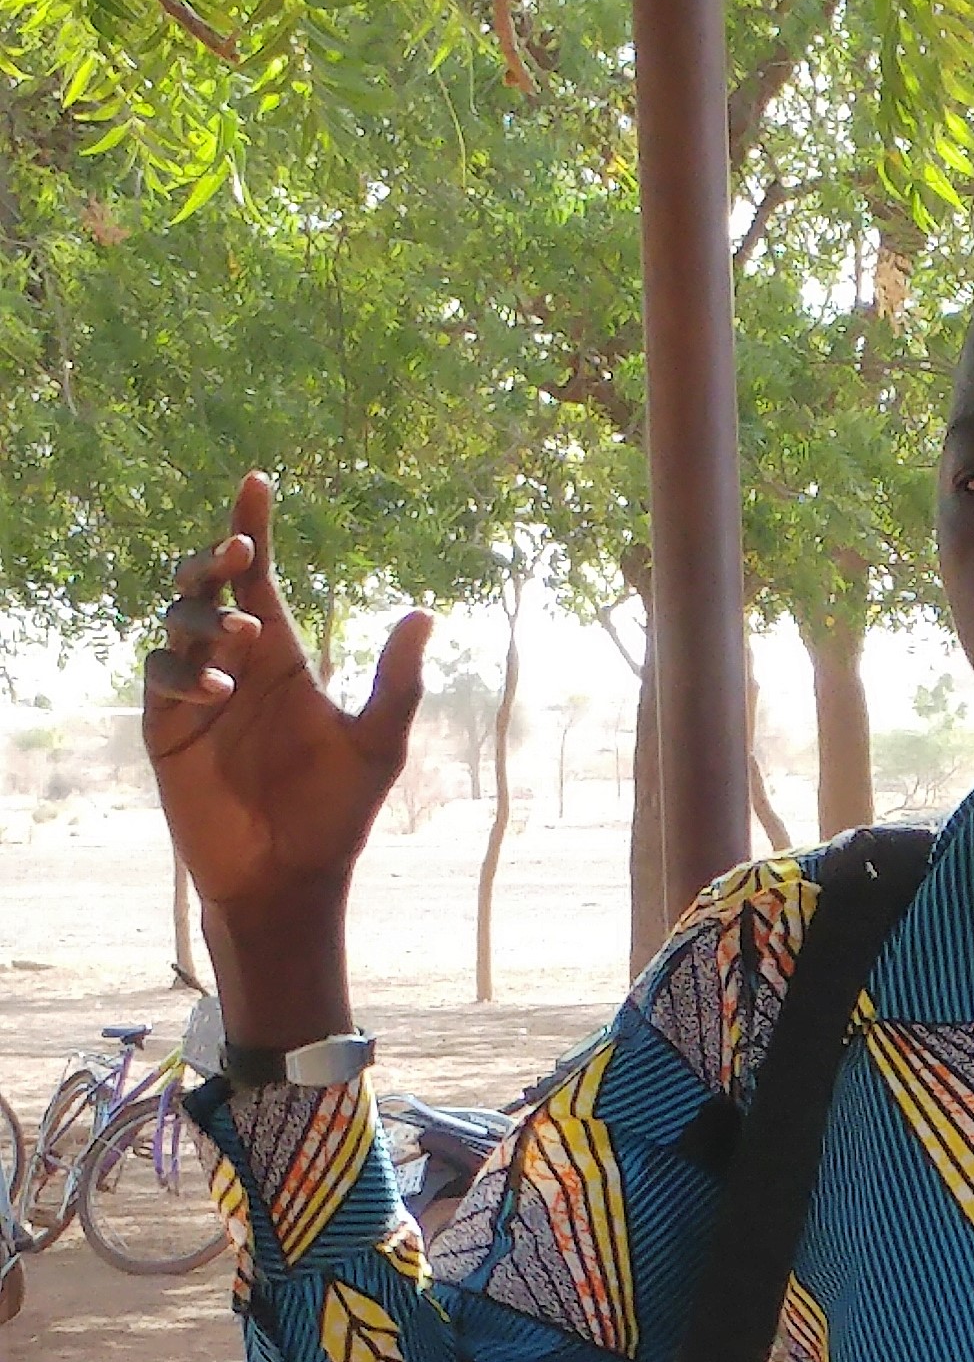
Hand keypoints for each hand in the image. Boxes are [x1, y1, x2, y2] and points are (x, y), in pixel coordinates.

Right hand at [142, 476, 428, 959]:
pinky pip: (160, 678)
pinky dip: (181, 673)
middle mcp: (234, 664)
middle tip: (240, 553)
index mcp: (281, 658)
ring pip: (178, 621)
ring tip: (241, 639)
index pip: (258, 577)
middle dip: (214, 558)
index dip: (252, 528)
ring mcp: (195, 694)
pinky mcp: (166, 729)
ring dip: (204, 616)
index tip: (257, 482)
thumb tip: (425, 613)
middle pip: (205, 584)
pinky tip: (216, 691)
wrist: (288, 878)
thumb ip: (397, 682)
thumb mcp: (377, 745)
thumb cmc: (335, 814)